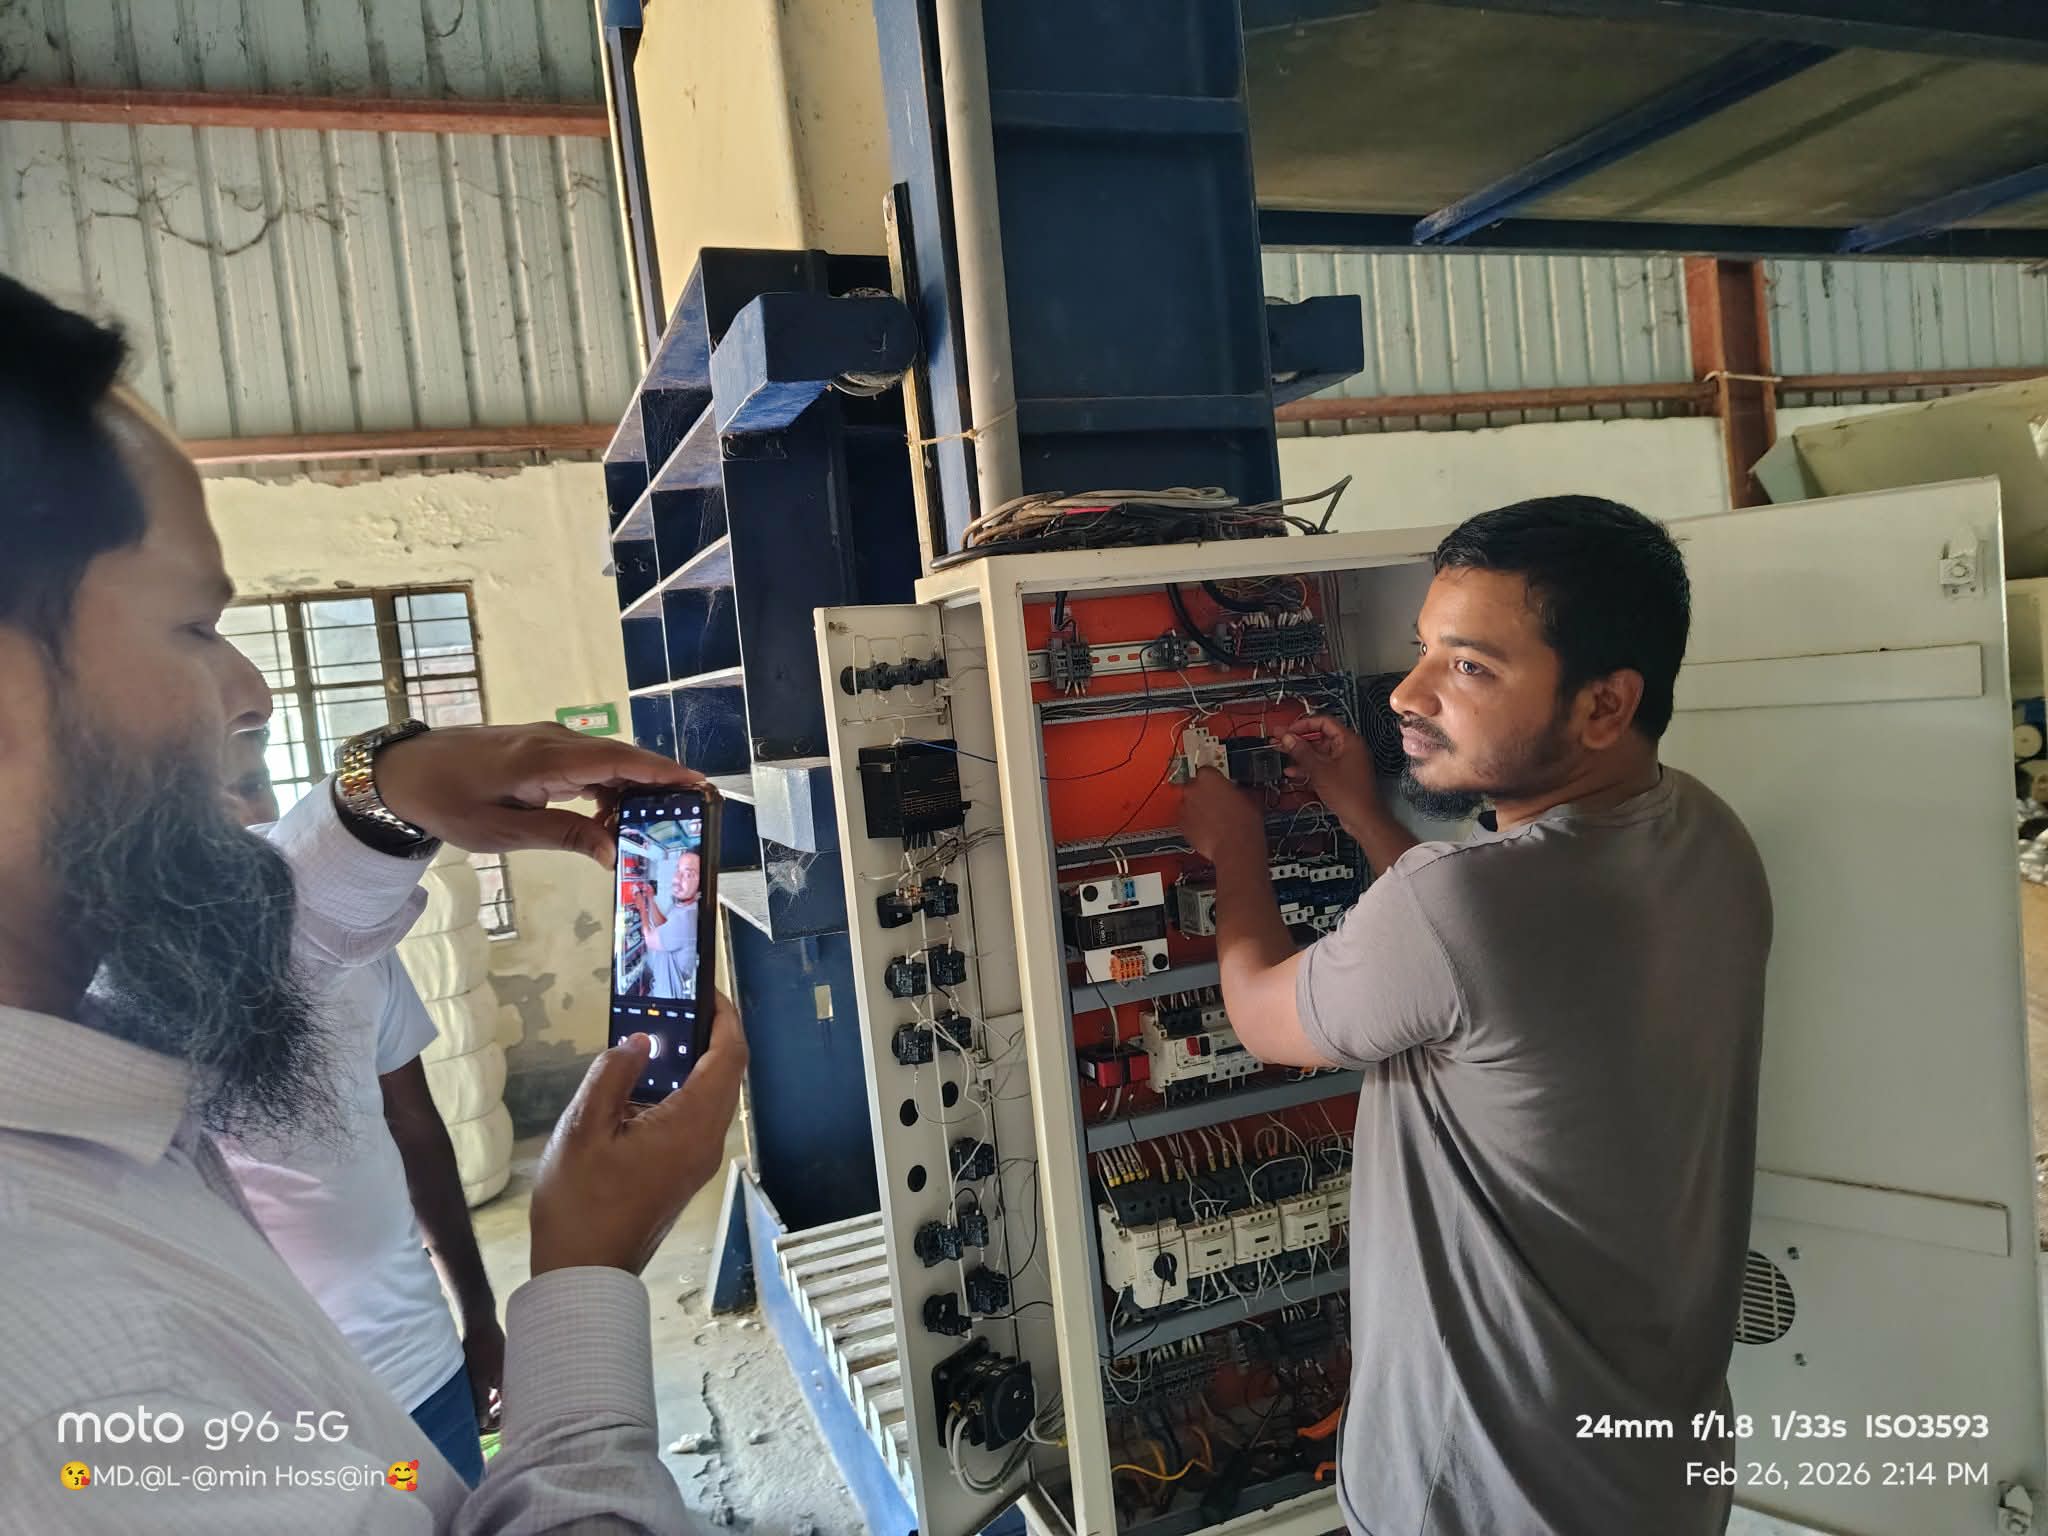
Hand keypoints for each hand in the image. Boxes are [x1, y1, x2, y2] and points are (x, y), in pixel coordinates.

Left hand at [375, 723, 702, 865]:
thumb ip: (563, 836)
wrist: (401, 771)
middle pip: (622, 758)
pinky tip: (611, 816)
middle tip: (692, 815)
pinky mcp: (541, 749)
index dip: (663, 773)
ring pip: (607, 761)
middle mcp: (555, 741)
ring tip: (655, 825)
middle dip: (660, 785)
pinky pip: (588, 764)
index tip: (700, 786)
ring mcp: (549, 741)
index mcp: (547, 759)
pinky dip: (607, 787)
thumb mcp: (502, 832)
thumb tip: (614, 850)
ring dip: (633, 790)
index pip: (620, 761)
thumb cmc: (446, 802)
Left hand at [461, 1312, 504, 1430]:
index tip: (481, 1428)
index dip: (495, 1423)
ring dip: (492, 1404)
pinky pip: (502, 1385)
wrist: (481, 1322)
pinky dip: (493, 1392)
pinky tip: (483, 1393)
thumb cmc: (478, 1349)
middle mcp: (514, 1377)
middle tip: (478, 1420)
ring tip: (479, 1408)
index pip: (508, 1412)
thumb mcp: (476, 1379)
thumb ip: (481, 1401)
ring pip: (504, 1394)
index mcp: (510, 1383)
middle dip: (493, 1415)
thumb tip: (483, 1423)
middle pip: (508, 1404)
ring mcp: (510, 1370)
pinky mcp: (505, 1364)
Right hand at [529, 992, 746, 1276]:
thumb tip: (640, 1042)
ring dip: (690, 1063)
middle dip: (706, 1033)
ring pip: (710, 1096)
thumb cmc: (579, 1204)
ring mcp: (698, 1161)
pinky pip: (694, 1118)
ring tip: (652, 1035)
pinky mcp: (684, 1173)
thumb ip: (614, 1075)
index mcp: (692, 1126)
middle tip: (671, 1005)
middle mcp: (707, 1142)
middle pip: (725, 1073)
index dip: (723, 1016)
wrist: (583, 1274)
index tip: (704, 989)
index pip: (729, 1055)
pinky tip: (640, 1083)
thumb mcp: (583, 1129)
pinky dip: (678, 1091)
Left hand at [1177, 768, 1264, 864]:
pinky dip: (1194, 821)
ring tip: (1213, 817)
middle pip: (1194, 785)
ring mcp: (1185, 807)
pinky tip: (1207, 827)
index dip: (1214, 778)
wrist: (1235, 847)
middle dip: (1204, 792)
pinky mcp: (1182, 825)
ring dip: (1197, 807)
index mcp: (1208, 777)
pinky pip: (1186, 819)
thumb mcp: (1249, 797)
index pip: (1206, 769)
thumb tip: (1239, 789)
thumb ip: (1238, 788)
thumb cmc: (1243, 824)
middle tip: (1217, 801)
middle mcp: (1192, 790)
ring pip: (1189, 802)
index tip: (1218, 783)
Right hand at [1278, 714, 1374, 821]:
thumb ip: (1302, 752)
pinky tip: (1292, 772)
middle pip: (1319, 737)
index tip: (1288, 730)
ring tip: (1280, 752)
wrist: (1362, 819)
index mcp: (1348, 741)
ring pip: (1318, 753)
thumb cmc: (1350, 794)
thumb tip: (1288, 738)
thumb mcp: (1320, 770)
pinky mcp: (1340, 776)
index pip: (1324, 722)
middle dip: (1297, 740)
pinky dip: (1307, 768)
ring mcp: (1344, 763)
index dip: (1304, 724)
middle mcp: (1348, 749)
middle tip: (1279, 739)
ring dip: (1299, 754)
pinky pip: (1321, 766)